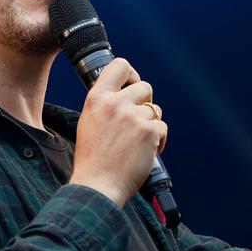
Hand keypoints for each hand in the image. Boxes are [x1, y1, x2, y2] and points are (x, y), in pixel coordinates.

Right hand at [70, 58, 167, 206]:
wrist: (97, 185)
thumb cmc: (93, 159)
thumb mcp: (89, 121)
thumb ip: (105, 105)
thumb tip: (126, 93)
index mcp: (97, 98)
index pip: (120, 65)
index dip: (132, 74)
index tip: (132, 87)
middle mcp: (115, 103)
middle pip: (145, 87)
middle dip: (146, 103)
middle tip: (137, 122)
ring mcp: (133, 117)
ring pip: (155, 110)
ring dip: (151, 125)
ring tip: (138, 143)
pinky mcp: (149, 132)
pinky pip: (162, 127)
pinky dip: (159, 140)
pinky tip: (146, 153)